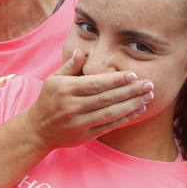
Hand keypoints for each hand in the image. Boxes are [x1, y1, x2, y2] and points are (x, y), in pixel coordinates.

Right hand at [24, 51, 152, 148]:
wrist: (37, 130)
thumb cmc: (48, 100)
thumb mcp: (54, 79)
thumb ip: (70, 65)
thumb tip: (83, 51)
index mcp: (66, 89)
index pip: (96, 83)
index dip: (116, 80)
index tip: (134, 75)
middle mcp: (73, 106)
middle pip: (107, 98)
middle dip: (130, 91)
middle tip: (149, 84)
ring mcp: (79, 123)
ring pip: (110, 113)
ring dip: (132, 105)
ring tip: (148, 96)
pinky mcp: (85, 136)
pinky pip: (109, 126)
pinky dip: (125, 118)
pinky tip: (138, 110)